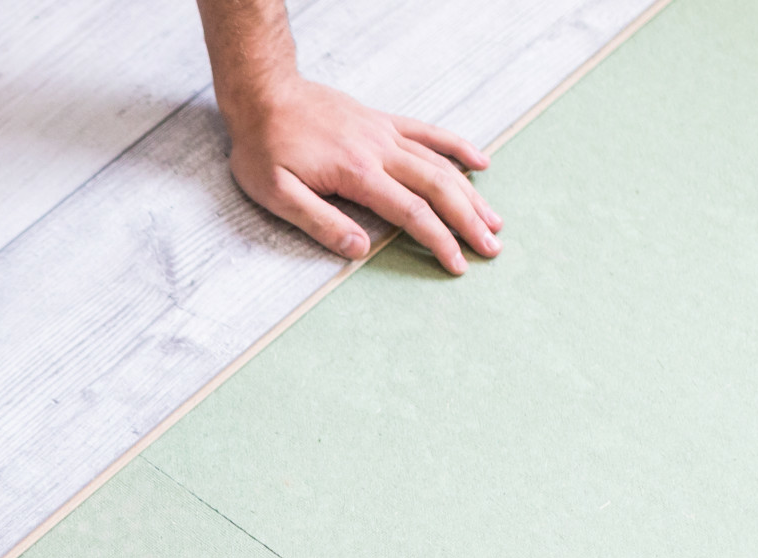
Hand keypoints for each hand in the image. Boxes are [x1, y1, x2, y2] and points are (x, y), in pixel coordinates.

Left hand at [224, 75, 500, 273]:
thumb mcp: (276, 193)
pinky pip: (428, 133)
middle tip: (492, 247)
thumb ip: (319, 222)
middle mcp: (379, 150)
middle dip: (468, 221)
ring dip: (470, 193)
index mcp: (357, 173)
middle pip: (437, 188)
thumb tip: (359, 250)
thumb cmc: (263, 147)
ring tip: (494, 220)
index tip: (458, 265)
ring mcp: (384, 133)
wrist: (263, 93)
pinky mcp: (381, 121)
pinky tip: (480, 161)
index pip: (411, 213)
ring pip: (439, 164)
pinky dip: (456, 147)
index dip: (438, 241)